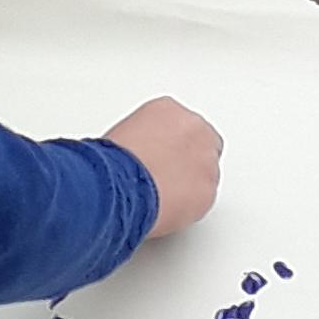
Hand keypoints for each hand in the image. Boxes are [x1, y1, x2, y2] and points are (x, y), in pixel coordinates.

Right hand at [109, 96, 220, 243]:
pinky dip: (190, 205)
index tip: (162, 157)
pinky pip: (204, 198)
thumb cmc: (110, 164)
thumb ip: (143, 139)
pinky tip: (169, 209)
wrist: (116, 187)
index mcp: (168, 110)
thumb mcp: (120, 137)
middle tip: (167, 177)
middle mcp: (194, 129)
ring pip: (206, 172)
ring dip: (190, 182)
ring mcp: (205, 160)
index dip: (171, 145)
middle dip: (187, 160)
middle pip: (202, 143)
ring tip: (163, 197)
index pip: (181, 123)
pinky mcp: (208, 191)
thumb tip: (141, 156)